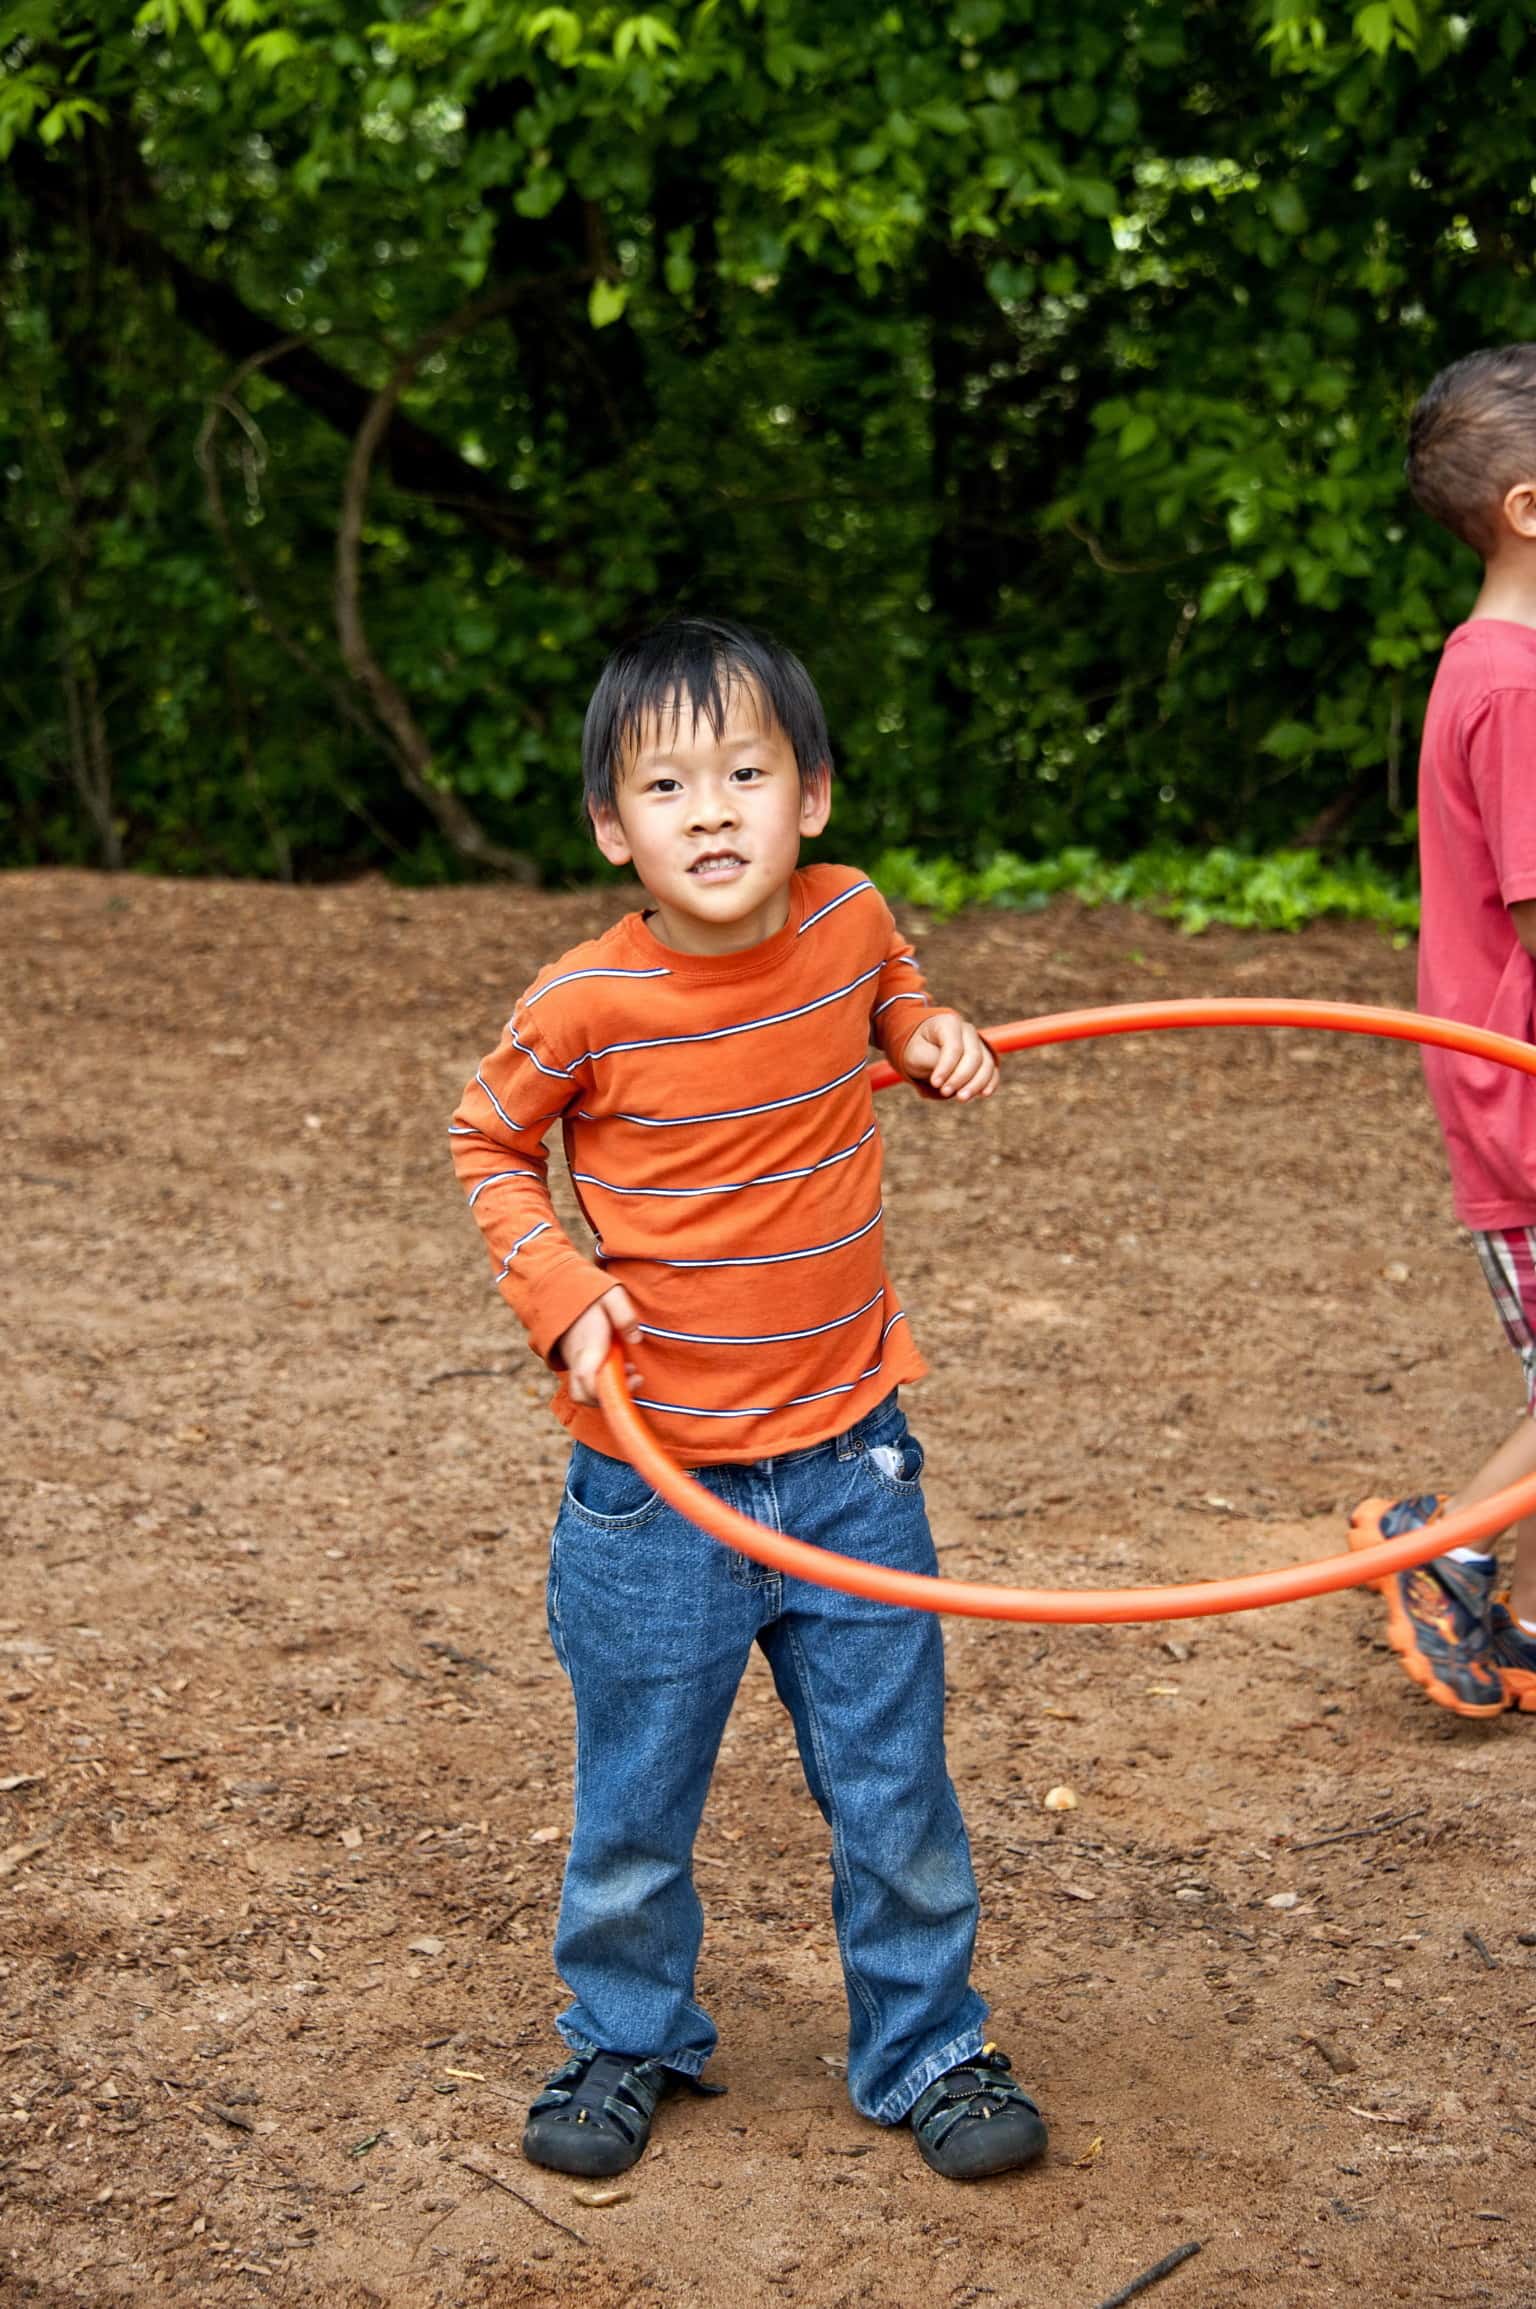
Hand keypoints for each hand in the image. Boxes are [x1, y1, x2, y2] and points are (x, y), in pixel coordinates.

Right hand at [557, 1285, 643, 1405]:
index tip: (634, 1376)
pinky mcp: (576, 1361)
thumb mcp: (610, 1294)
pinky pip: (586, 1381)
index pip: (588, 1380)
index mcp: (586, 1346)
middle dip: (608, 1397)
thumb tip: (636, 1338)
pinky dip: (603, 1380)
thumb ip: (624, 1314)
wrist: (555, 1289)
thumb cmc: (586, 1293)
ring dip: (608, 1387)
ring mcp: (573, 1362)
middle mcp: (576, 1359)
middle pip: (583, 1395)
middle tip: (634, 1378)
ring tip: (632, 1369)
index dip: (607, 1390)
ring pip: (585, 1390)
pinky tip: (620, 1363)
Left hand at [901, 1011, 997, 1100]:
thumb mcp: (916, 1053)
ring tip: (961, 1098)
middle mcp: (968, 1031)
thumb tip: (950, 1076)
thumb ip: (932, 1061)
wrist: (924, 1047)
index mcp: (949, 1023)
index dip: (946, 1067)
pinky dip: (990, 1083)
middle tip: (945, 1093)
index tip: (935, 1083)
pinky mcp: (984, 1058)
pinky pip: (992, 1071)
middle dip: (961, 1078)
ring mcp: (978, 1044)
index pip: (954, 1047)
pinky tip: (983, 1094)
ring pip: (986, 1064)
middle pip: (973, 1056)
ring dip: (976, 1084)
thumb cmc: (918, 1049)